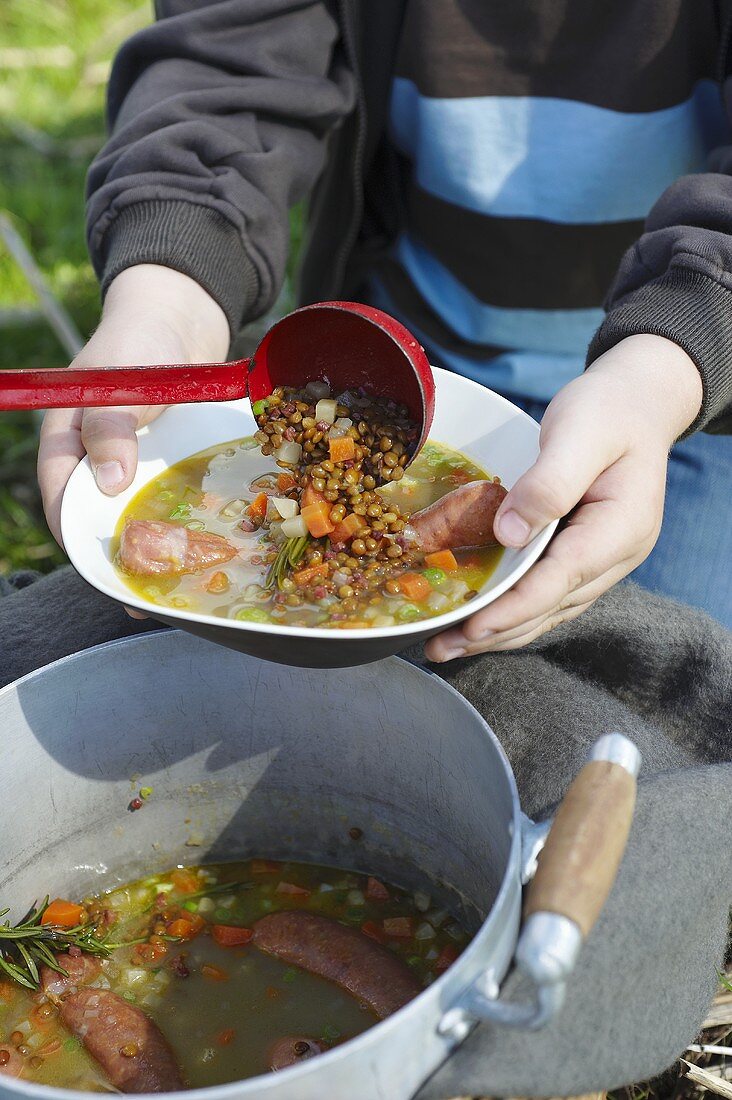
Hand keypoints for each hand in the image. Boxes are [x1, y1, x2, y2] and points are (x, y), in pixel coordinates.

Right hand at [38, 265, 228, 547]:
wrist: (182, 321)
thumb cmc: (140, 342)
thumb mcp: (122, 380)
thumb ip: (112, 426)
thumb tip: (110, 484)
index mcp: (67, 440)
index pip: (60, 496)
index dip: (75, 532)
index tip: (101, 561)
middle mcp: (96, 457)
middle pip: (98, 514)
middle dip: (119, 547)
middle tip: (146, 580)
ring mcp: (131, 462)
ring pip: (135, 511)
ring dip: (153, 538)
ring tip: (177, 573)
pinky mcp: (163, 463)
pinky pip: (166, 498)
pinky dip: (180, 516)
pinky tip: (203, 539)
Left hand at [425, 335, 702, 660]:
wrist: (637, 403)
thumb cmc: (608, 412)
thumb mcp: (579, 433)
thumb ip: (549, 482)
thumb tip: (509, 534)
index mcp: (620, 527)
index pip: (561, 580)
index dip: (514, 609)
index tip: (473, 629)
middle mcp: (615, 555)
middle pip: (551, 607)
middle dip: (495, 634)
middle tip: (440, 648)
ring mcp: (601, 560)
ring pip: (547, 608)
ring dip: (498, 631)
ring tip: (448, 645)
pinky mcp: (582, 554)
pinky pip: (545, 593)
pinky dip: (510, 609)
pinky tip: (478, 618)